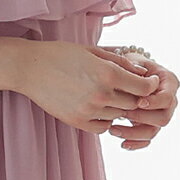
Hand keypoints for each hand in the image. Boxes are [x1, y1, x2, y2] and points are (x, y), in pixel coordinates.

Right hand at [13, 40, 162, 136]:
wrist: (30, 68)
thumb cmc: (62, 55)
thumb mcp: (93, 51)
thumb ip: (120, 62)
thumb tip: (143, 74)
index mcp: (108, 73)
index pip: (144, 88)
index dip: (150, 86)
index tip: (148, 82)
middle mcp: (102, 94)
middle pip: (134, 104)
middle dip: (136, 97)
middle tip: (131, 90)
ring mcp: (89, 110)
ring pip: (119, 116)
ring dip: (119, 108)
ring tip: (109, 95)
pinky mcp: (77, 122)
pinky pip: (103, 127)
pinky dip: (105, 120)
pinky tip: (99, 108)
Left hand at [92, 46, 177, 149]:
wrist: (125, 70)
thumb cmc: (129, 63)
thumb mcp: (132, 61)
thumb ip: (136, 72)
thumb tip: (137, 84)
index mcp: (170, 83)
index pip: (167, 98)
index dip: (153, 103)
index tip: (138, 102)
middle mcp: (170, 101)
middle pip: (164, 118)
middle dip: (141, 118)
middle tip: (121, 113)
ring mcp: (161, 115)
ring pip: (154, 132)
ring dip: (134, 134)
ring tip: (113, 130)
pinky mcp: (151, 125)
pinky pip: (147, 140)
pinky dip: (135, 144)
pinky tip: (122, 144)